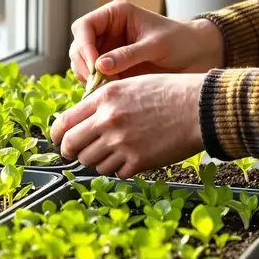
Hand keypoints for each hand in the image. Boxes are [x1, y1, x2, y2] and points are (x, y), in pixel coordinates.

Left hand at [51, 73, 205, 178]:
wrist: (201, 107)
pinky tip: (130, 159)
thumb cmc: (170, 92)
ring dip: (97, 161)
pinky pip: (115, 173)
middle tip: (76, 153)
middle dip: (71, 152)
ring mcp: (121, 143)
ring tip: (112, 153)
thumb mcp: (130, 85)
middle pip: (71, 145)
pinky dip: (119, 169)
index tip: (59, 140)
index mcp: (104, 98)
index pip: (64, 123)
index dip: (57, 135)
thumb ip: (104, 101)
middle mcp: (108, 121)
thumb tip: (85, 119)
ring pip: (91, 162)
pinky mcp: (137, 162)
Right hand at [69, 0, 223, 82]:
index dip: (84, 46)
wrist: (197, 55)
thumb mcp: (156, 46)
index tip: (94, 66)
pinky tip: (112, 93)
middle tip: (99, 84)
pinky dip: (98, 87)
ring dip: (90, 78)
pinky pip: (95, 78)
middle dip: (84, 66)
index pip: (84, 26)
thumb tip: (100, 66)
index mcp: (115, 14)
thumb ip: (128, 55)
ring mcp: (107, 49)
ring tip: (110, 90)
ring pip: (82, 64)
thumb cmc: (180, 41)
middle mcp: (107, 30)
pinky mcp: (112, 68)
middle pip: (78, 47)